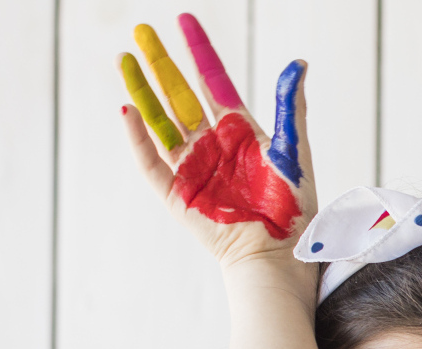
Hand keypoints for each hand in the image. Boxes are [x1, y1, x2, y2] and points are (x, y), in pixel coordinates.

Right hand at [117, 15, 315, 268]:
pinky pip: (151, 160)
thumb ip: (292, 108)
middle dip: (160, 62)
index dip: (198, 50)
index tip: (184, 20)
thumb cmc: (291, 208)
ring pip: (159, 120)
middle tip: (141, 31)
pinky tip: (128, 110)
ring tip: (124, 60)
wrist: (278, 253)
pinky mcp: (176, 192)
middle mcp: (211, 143)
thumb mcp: (295, 152)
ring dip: (142, 90)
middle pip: (178, 93)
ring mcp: (192, 165)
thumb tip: (298, 64)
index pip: (212, 80)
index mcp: (239, 130)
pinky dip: (137, 137)